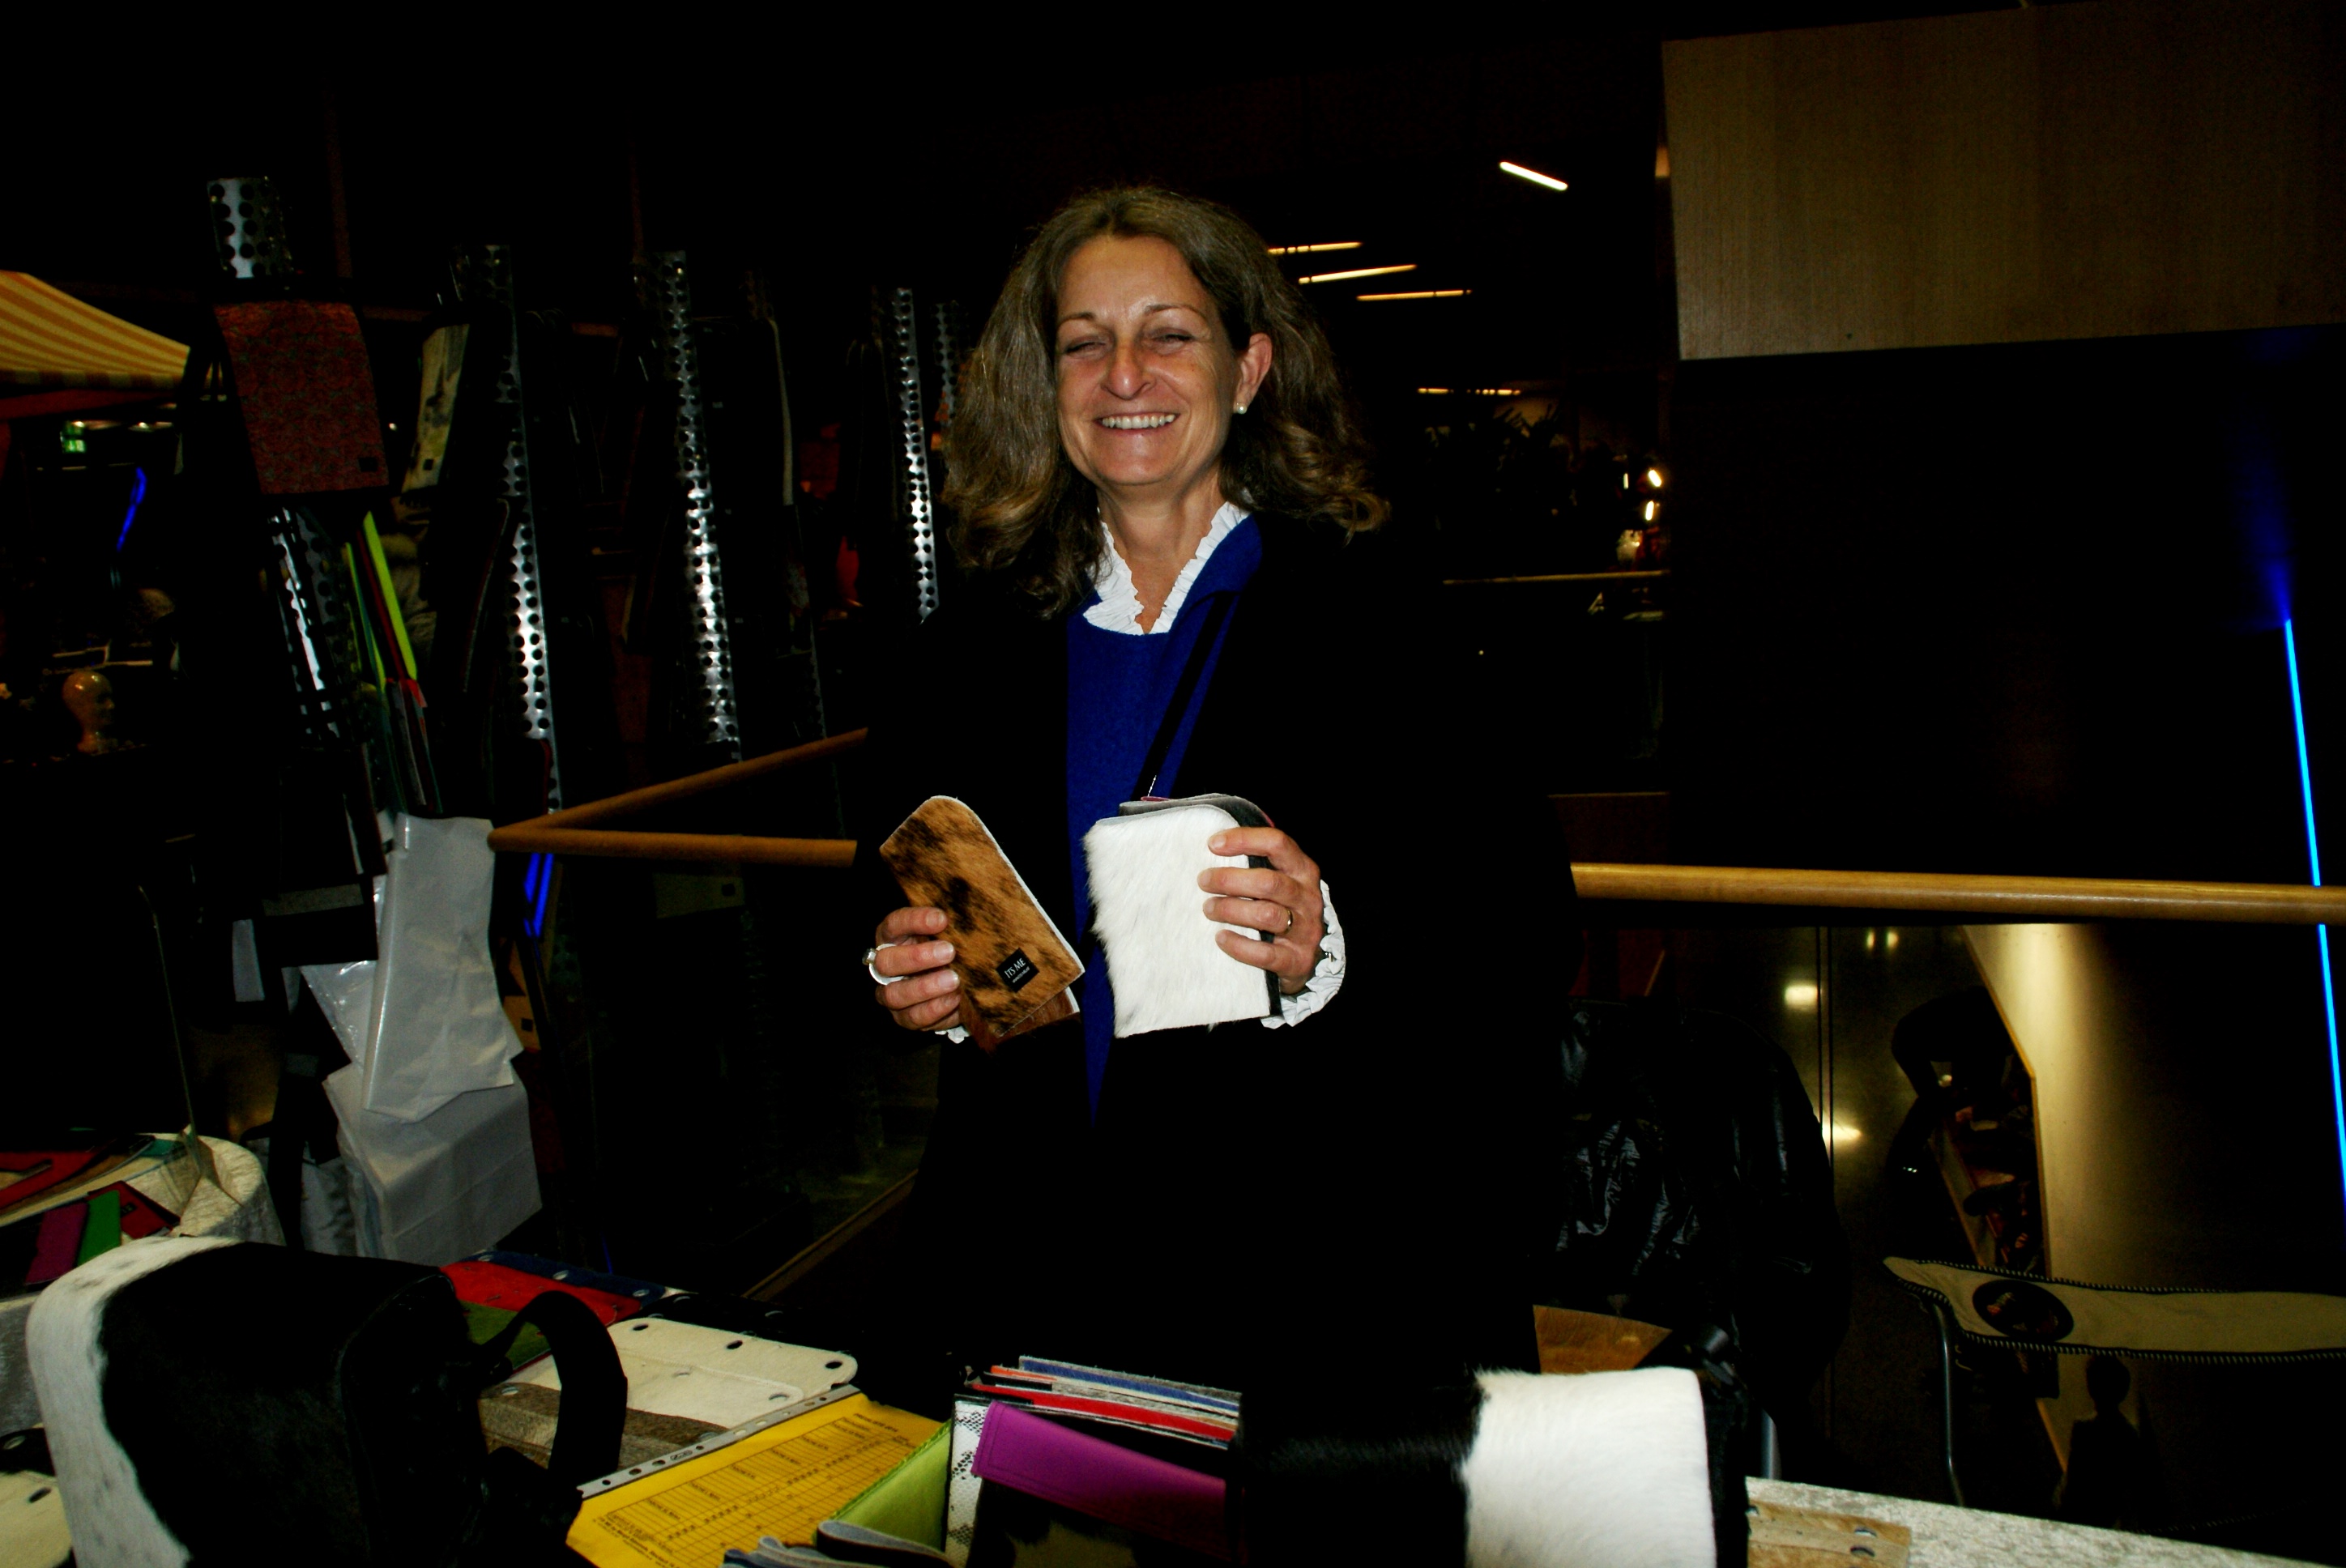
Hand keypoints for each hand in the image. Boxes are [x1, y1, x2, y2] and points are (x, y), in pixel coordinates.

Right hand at [869, 906, 961, 1032]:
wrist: (959, 981)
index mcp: (893, 938)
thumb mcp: (950, 934)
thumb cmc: (951, 949)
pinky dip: (935, 1010)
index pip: (894, 925)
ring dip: (925, 987)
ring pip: (894, 995)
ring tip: (954, 980)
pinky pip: (914, 1018)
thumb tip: (965, 917)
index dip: (914, 921)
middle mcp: (886, 967)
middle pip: (885, 962)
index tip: (942, 919)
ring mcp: (892, 995)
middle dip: (917, 957)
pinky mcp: (905, 1018)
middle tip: (949, 952)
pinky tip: (956, 1000)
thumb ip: (951, 926)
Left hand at [1198, 828, 1324, 996]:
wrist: (1307, 955)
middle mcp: (1308, 898)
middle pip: (1269, 882)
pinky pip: (1266, 954)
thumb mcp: (1281, 880)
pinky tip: (1221, 937)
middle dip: (1230, 880)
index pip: (1278, 844)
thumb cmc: (1283, 908)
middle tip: (1204, 881)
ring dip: (1231, 910)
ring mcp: (1306, 930)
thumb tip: (1214, 845)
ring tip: (1209, 908)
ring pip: (1267, 916)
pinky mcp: (1297, 960)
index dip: (1244, 840)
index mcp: (1303, 871)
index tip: (1213, 844)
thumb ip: (1259, 863)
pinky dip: (1239, 945)